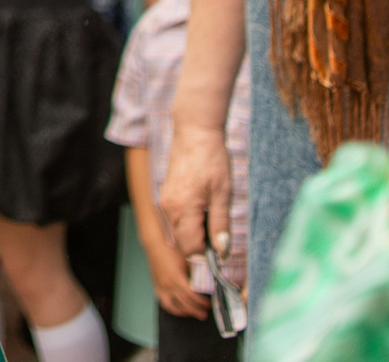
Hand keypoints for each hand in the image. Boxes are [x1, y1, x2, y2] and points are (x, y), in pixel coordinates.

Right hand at [146, 231, 211, 319]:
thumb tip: (206, 279)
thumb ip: (196, 271)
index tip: (208, 304)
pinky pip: (164, 302)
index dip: (201, 302)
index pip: (192, 296)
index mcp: (177, 278)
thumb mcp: (187, 259)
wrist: (155, 244)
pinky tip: (179, 309)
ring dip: (183, 312)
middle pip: (184, 303)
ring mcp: (161, 287)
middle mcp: (168, 285)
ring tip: (192, 314)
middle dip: (195, 310)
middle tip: (204, 314)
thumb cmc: (171, 249)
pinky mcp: (156, 287)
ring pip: (173, 306)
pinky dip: (172, 308)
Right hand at [161, 121, 234, 263]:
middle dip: (200, 247)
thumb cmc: (212, 158)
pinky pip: (175, 219)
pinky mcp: (166, 195)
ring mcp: (165, 201)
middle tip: (221, 236)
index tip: (223, 253)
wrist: (195, 130)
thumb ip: (221, 224)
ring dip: (194, 235)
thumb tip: (223, 251)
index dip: (207, 257)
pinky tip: (203, 210)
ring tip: (213, 219)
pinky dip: (189, 223)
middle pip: (182, 244)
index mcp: (182, 209)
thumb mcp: (223, 193)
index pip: (191, 249)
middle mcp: (168, 208)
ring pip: (178, 232)